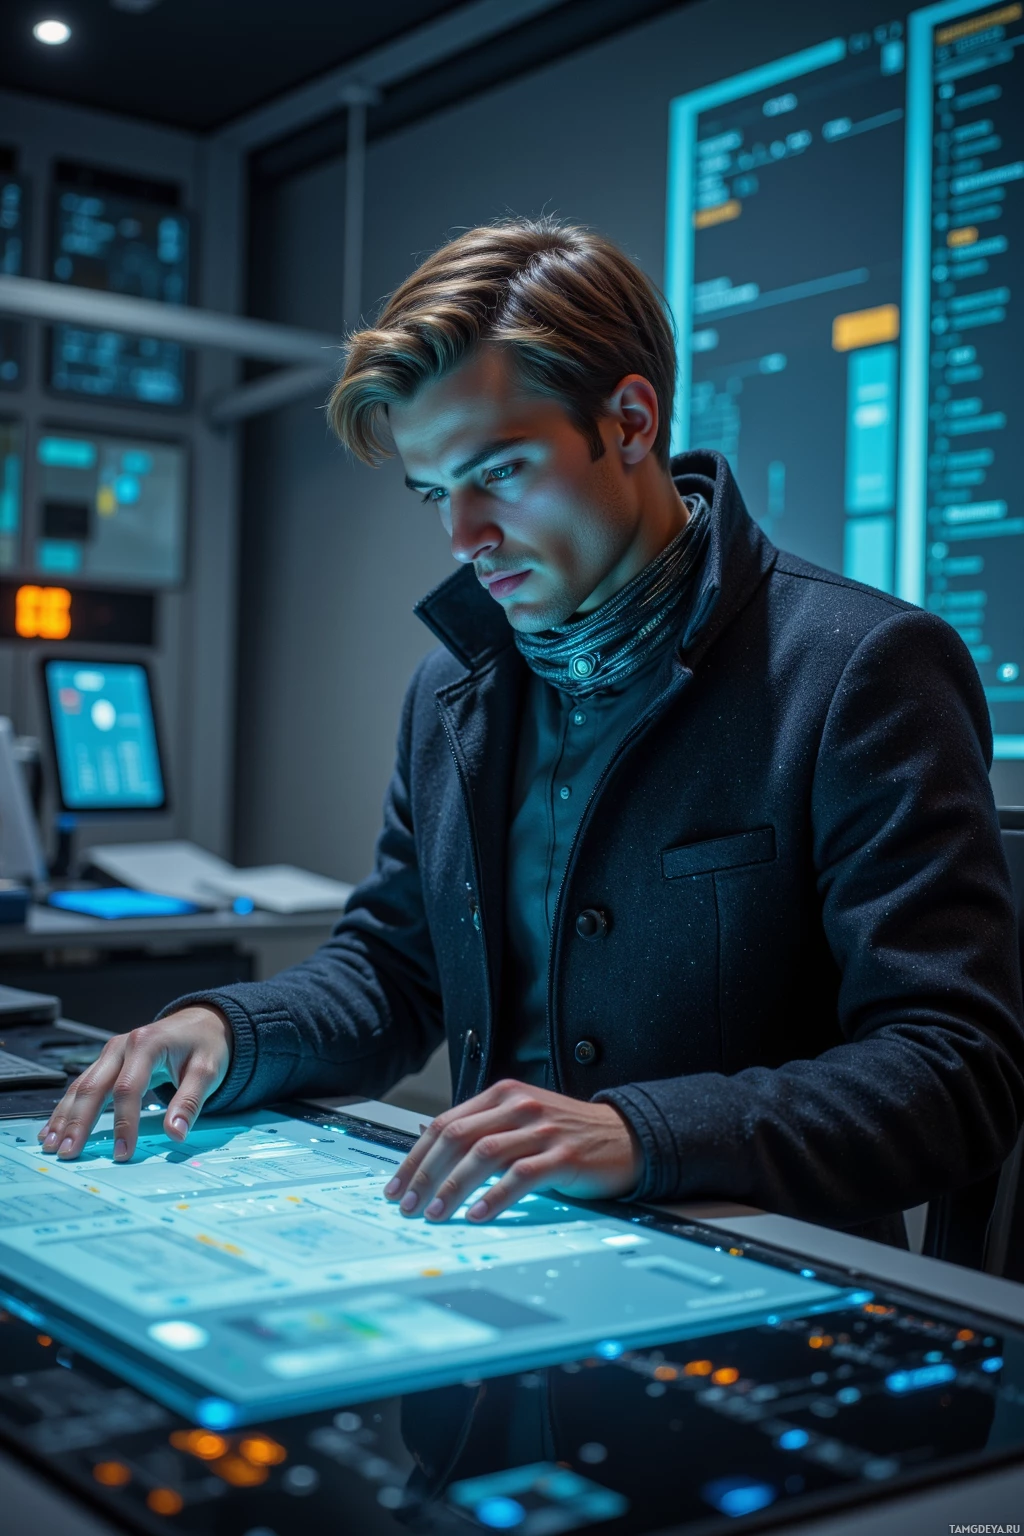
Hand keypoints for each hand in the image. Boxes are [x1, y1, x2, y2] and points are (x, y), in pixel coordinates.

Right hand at [36, 1007, 232, 1162]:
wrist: (202, 1022)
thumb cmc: (205, 1045)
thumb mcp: (207, 1071)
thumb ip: (190, 1102)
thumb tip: (175, 1134)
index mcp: (146, 1044)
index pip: (128, 1089)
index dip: (124, 1123)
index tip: (123, 1152)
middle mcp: (122, 1046)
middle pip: (93, 1086)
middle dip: (78, 1122)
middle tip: (68, 1153)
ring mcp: (111, 1053)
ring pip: (81, 1086)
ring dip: (65, 1117)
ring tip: (51, 1145)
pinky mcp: (107, 1062)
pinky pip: (82, 1085)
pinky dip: (67, 1108)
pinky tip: (53, 1128)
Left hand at [383, 1078, 642, 1222]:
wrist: (626, 1136)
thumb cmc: (567, 1133)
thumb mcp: (520, 1120)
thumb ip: (481, 1128)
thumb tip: (427, 1145)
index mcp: (502, 1094)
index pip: (445, 1123)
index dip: (415, 1157)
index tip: (395, 1186)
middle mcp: (518, 1106)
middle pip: (457, 1137)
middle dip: (425, 1175)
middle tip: (406, 1205)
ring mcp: (541, 1128)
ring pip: (483, 1155)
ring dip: (452, 1187)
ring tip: (434, 1214)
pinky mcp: (563, 1155)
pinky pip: (520, 1176)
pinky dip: (494, 1197)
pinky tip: (476, 1215)